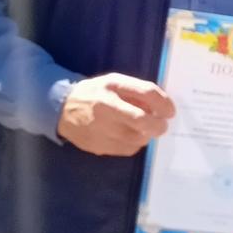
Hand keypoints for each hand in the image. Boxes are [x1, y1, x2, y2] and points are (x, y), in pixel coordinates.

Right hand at [57, 73, 175, 156]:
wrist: (62, 109)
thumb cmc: (95, 93)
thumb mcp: (114, 83)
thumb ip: (136, 91)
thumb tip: (160, 106)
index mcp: (112, 87)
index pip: (146, 93)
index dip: (164, 103)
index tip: (170, 111)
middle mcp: (106, 107)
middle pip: (142, 120)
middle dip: (158, 125)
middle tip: (162, 125)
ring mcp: (101, 129)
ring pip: (137, 139)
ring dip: (146, 135)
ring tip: (143, 129)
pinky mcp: (98, 146)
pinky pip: (127, 149)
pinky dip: (134, 144)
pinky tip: (129, 136)